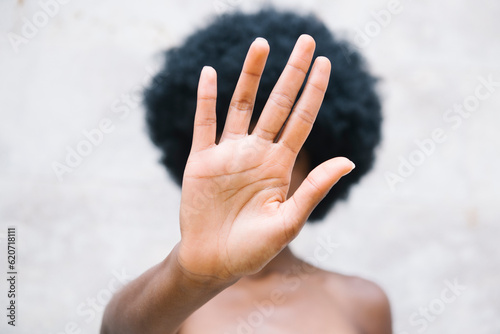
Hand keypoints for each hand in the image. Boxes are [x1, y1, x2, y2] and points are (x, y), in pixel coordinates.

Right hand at [177, 35, 353, 282]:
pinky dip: (205, 99)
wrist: (213, 263)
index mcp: (279, 165)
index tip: (325, 63)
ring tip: (261, 43)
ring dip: (250, 75)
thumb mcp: (288, 222)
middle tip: (306, 40)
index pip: (301, 119)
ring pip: (241, 104)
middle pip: (277, 103)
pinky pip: (204, 123)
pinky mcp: (201, 161)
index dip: (314, 92)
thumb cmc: (252, 249)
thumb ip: (314, 189)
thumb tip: (349, 161)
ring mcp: (228, 153)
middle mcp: (256, 152)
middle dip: (292, 72)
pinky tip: (208, 73)